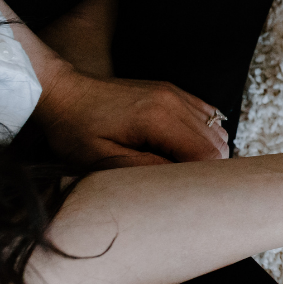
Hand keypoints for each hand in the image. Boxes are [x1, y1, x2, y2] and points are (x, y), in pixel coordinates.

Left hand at [34, 66, 230, 167]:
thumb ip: (145, 170)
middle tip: (180, 184)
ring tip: (179, 166)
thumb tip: (180, 180)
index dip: (202, 178)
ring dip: (207, 152)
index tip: (184, 192)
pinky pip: (208, 116)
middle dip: (208, 168)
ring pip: (218, 129)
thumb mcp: (100, 160)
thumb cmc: (75, 129)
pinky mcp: (173, 92)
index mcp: (158, 118)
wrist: (63, 92)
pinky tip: (181, 147)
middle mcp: (174, 101)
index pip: (207, 153)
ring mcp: (176, 93)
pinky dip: (203, 135)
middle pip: (218, 142)